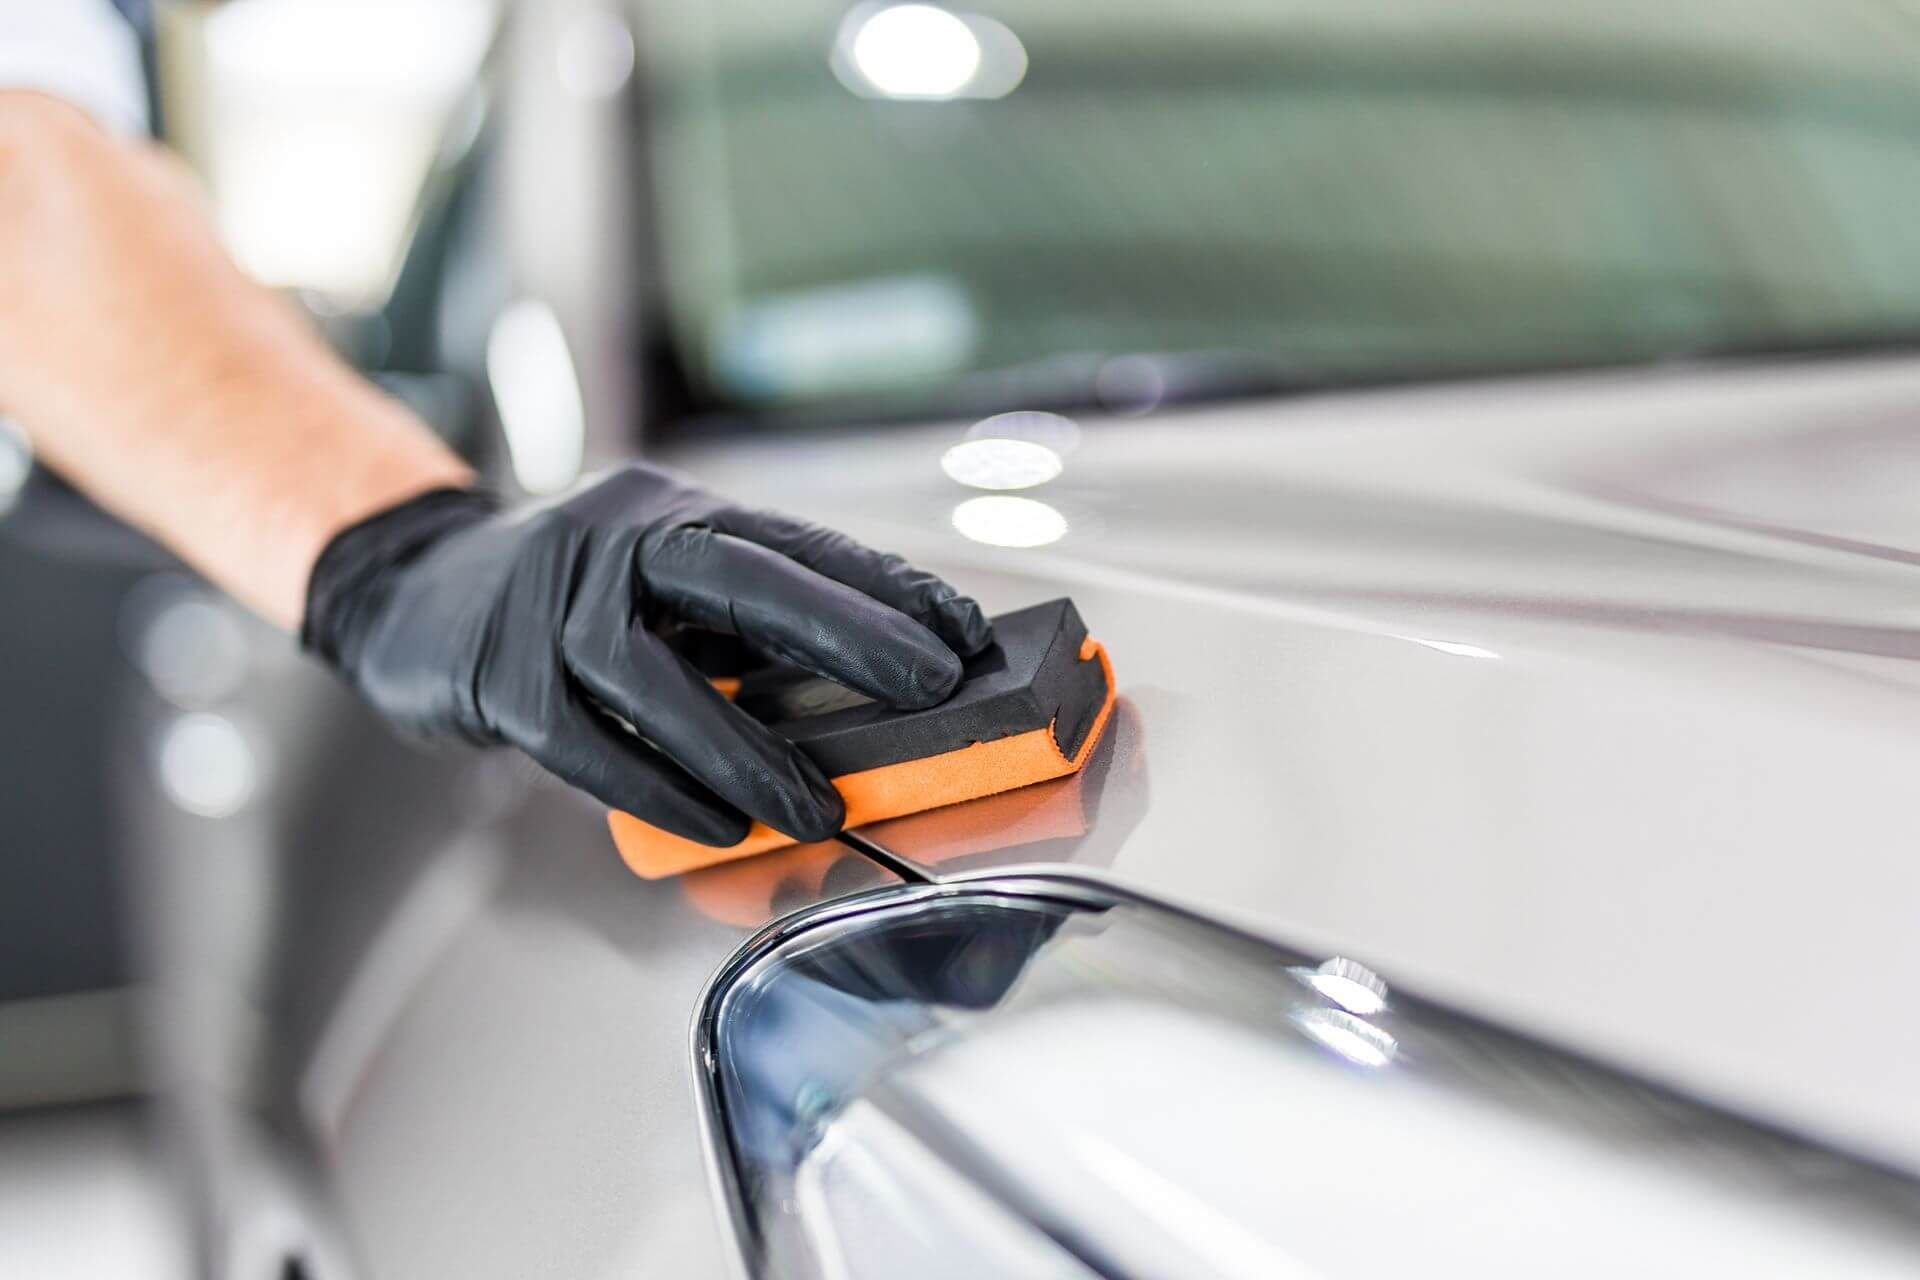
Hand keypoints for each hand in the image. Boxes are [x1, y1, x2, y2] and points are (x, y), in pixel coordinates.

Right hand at [301, 466, 992, 844]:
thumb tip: (867, 693)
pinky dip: (656, 791)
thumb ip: (740, 626)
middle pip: (736, 576)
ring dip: (745, 747)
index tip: (960, 629)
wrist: (414, 591)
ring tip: (819, 808)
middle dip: (844, 630)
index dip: (879, 584)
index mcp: (668, 515)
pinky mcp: (501, 678)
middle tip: (931, 683)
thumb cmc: (568, 600)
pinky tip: (715, 827)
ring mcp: (548, 606)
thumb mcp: (656, 584)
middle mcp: (612, 541)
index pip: (789, 544)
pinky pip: (588, 745)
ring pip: (652, 676)